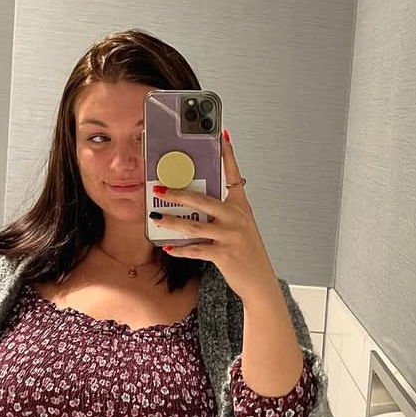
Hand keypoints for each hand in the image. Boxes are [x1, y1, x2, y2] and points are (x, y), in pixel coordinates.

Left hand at [154, 129, 278, 303]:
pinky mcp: (224, 253)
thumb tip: (195, 201)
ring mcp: (231, 235)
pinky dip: (180, 249)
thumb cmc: (247, 252)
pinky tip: (168, 247)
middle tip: (160, 187)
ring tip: (156, 217)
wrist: (259, 281)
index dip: (228, 154)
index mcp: (241, 206)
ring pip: (193, 226)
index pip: (233, 174)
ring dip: (171, 221)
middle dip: (178, 193)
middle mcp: (237, 217)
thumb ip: (223, 211)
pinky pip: (196, 249)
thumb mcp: (240, 226)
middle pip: (203, 200)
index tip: (221, 135)